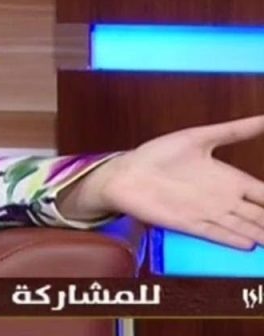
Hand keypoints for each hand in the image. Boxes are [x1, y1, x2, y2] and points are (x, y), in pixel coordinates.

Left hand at [57, 115, 263, 248]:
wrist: (125, 173)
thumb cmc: (159, 154)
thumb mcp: (199, 138)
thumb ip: (234, 130)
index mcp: (229, 179)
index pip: (263, 193)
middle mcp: (223, 200)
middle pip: (259, 215)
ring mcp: (208, 213)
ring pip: (244, 228)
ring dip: (260, 234)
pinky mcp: (189, 224)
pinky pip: (216, 234)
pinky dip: (233, 239)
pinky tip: (250, 245)